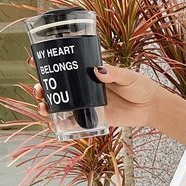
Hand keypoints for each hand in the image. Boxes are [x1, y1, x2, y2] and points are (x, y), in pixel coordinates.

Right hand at [27, 59, 153, 127]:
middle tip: (39, 90)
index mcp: (91, 74)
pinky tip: (53, 122)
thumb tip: (99, 70)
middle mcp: (86, 89)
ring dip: (49, 106)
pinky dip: (62, 123)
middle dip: (44, 89)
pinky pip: (75, 122)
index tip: (34, 62)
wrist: (151, 107)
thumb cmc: (141, 87)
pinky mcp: (95, 119)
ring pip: (63, 105)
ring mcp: (89, 104)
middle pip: (59, 88)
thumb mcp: (128, 76)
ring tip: (43, 106)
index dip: (49, 66)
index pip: (67, 68)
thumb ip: (114, 73)